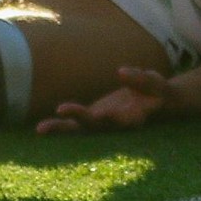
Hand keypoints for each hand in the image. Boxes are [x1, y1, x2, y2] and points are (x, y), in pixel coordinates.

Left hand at [34, 66, 173, 133]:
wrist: (157, 104)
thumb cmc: (159, 92)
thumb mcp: (157, 84)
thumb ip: (141, 80)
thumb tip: (121, 72)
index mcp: (134, 118)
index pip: (123, 121)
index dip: (113, 119)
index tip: (105, 114)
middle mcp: (116, 124)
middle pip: (96, 125)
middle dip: (79, 118)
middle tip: (61, 110)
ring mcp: (103, 123)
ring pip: (80, 128)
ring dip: (61, 128)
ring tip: (40, 129)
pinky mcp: (95, 118)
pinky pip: (75, 123)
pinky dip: (60, 124)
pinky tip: (42, 129)